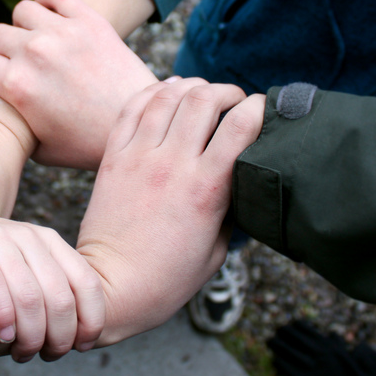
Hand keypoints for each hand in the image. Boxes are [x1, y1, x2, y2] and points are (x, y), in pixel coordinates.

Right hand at [0, 0, 158, 169]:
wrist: (139, 122)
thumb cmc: (88, 143)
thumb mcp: (39, 149)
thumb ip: (12, 127)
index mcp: (15, 86)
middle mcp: (33, 54)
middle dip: (3, 48)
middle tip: (21, 61)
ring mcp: (61, 33)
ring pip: (21, 10)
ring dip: (26, 24)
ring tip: (38, 39)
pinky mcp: (88, 19)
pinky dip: (49, 2)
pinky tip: (54, 18)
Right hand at [0, 215, 105, 361]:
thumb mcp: (24, 276)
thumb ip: (51, 294)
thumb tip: (85, 338)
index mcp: (48, 240)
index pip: (87, 282)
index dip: (90, 321)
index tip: (82, 347)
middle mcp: (25, 234)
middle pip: (59, 296)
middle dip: (58, 336)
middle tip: (47, 355)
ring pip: (28, 295)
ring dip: (30, 335)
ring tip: (22, 353)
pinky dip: (1, 316)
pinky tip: (1, 336)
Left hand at [77, 78, 263, 345]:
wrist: (112, 288)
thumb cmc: (167, 278)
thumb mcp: (218, 249)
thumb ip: (233, 209)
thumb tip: (244, 181)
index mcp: (206, 189)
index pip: (240, 126)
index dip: (259, 108)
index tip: (264, 111)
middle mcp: (172, 165)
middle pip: (204, 99)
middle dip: (227, 92)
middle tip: (234, 101)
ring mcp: (139, 157)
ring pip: (168, 96)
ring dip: (192, 86)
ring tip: (203, 93)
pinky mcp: (113, 158)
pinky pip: (132, 107)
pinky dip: (154, 91)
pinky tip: (167, 92)